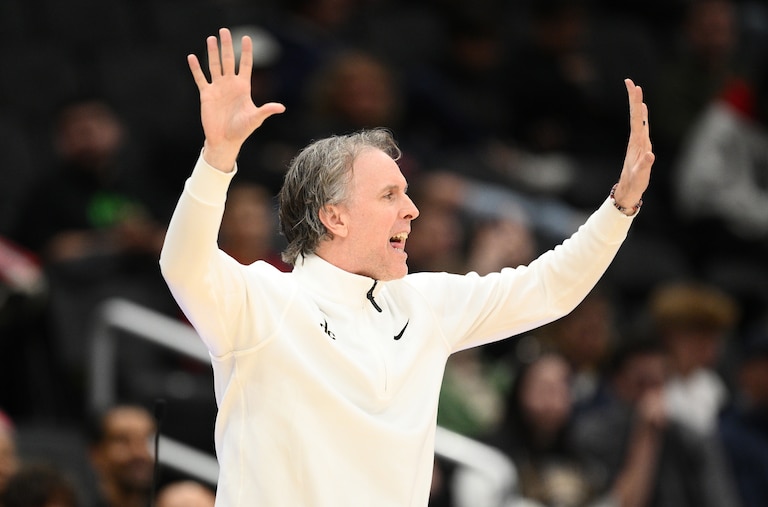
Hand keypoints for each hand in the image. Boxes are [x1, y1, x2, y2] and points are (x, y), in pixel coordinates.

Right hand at [187, 27, 284, 171]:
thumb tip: (281, 107)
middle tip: (224, 30)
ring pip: (214, 66)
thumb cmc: (242, 130)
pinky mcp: (206, 95)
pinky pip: (200, 78)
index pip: (245, 65)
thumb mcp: (255, 118)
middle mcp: (230, 84)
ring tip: (211, 38)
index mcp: (243, 87)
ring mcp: (218, 88)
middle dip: (227, 45)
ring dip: (212, 52)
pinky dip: (196, 69)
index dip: (246, 51)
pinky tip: (192, 57)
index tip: (247, 38)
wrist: (225, 140)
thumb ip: (266, 110)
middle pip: (228, 60)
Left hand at [612, 79, 654, 212]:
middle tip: (631, 82)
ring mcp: (638, 142)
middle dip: (634, 99)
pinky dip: (642, 117)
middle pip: (635, 116)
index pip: (636, 119)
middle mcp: (636, 140)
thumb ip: (645, 165)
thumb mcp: (640, 175)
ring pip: (638, 120)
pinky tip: (642, 110)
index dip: (636, 103)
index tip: (635, 88)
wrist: (628, 190)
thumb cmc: (634, 183)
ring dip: (637, 105)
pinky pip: (642, 127)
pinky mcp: (641, 146)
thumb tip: (650, 155)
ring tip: (637, 91)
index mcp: (636, 143)